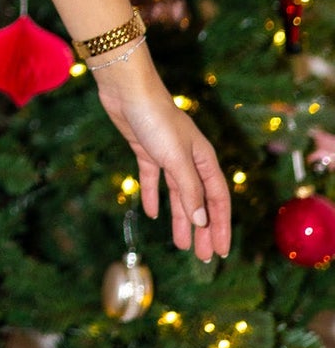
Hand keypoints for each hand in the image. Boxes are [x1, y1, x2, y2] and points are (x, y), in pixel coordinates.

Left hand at [92, 44, 231, 262]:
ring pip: (178, 194)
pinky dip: (154, 196)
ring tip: (181, 244)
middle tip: (202, 257)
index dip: (220, 226)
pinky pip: (153, 180)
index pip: (217, 199)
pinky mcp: (146, 151)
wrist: (127, 90)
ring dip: (180, 218)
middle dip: (202, 229)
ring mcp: (167, 155)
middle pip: (199, 200)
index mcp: (203, 158)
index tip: (221, 252)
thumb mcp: (175, 158)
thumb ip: (189, 190)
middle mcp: (189, 158)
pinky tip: (153, 213)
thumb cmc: (156, 119)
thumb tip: (202, 221)